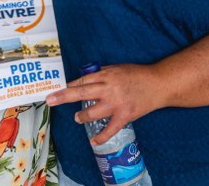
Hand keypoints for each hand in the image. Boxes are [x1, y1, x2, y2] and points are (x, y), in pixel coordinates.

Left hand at [46, 64, 163, 145]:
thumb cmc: (137, 75)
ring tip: (78, 118)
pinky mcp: (124, 116)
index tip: (58, 89)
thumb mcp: (118, 69)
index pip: (83, 80)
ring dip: (82, 116)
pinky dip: (100, 137)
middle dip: (63, 96)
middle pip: (81, 92)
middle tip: (50, 100)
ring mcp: (116, 103)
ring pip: (92, 112)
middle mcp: (109, 88)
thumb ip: (102, 74)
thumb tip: (85, 81)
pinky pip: (109, 129)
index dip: (69, 85)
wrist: (158, 84)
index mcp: (107, 75)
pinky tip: (93, 141)